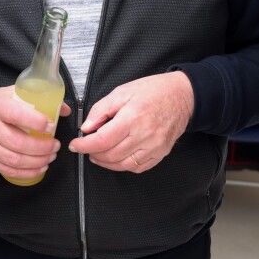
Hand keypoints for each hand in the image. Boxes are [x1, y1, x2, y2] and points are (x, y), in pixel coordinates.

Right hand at [0, 85, 69, 181]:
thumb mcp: (16, 93)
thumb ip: (40, 99)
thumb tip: (64, 109)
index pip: (15, 115)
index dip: (35, 122)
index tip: (51, 125)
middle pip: (16, 142)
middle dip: (40, 147)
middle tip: (55, 146)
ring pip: (13, 159)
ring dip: (36, 162)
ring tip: (50, 157)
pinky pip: (7, 170)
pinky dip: (26, 173)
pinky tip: (39, 168)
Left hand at [68, 72, 192, 172]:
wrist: (183, 96)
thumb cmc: (153, 91)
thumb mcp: (122, 91)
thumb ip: (101, 110)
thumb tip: (86, 127)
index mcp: (132, 118)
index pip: (103, 140)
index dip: (85, 145)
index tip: (75, 145)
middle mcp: (144, 135)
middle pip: (111, 155)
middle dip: (93, 153)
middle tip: (86, 147)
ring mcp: (154, 147)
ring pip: (123, 165)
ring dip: (106, 162)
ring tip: (98, 154)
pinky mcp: (160, 153)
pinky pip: (137, 167)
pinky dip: (123, 166)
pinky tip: (116, 158)